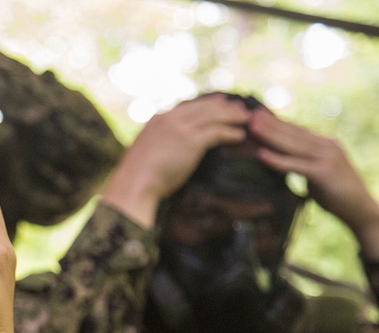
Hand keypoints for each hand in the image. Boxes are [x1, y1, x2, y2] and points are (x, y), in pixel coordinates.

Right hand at [102, 94, 251, 228]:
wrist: (135, 183)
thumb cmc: (137, 176)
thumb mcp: (145, 152)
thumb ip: (157, 144)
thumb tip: (162, 150)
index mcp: (158, 120)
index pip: (187, 106)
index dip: (206, 103)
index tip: (219, 101)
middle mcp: (170, 119)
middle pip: (203, 107)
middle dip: (224, 106)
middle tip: (239, 106)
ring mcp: (181, 129)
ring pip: (213, 116)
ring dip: (232, 116)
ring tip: (247, 118)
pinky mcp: (191, 142)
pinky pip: (217, 132)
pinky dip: (230, 132)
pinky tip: (240, 135)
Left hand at [249, 108, 378, 258]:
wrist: (360, 209)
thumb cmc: (337, 195)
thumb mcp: (318, 174)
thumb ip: (304, 164)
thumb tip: (286, 161)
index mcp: (325, 145)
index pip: (298, 130)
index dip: (278, 122)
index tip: (259, 114)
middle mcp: (327, 146)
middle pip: (293, 133)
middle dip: (271, 123)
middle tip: (249, 114)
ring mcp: (326, 158)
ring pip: (292, 145)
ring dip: (270, 136)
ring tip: (251, 127)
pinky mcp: (323, 173)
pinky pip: (295, 165)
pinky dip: (277, 160)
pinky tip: (261, 155)